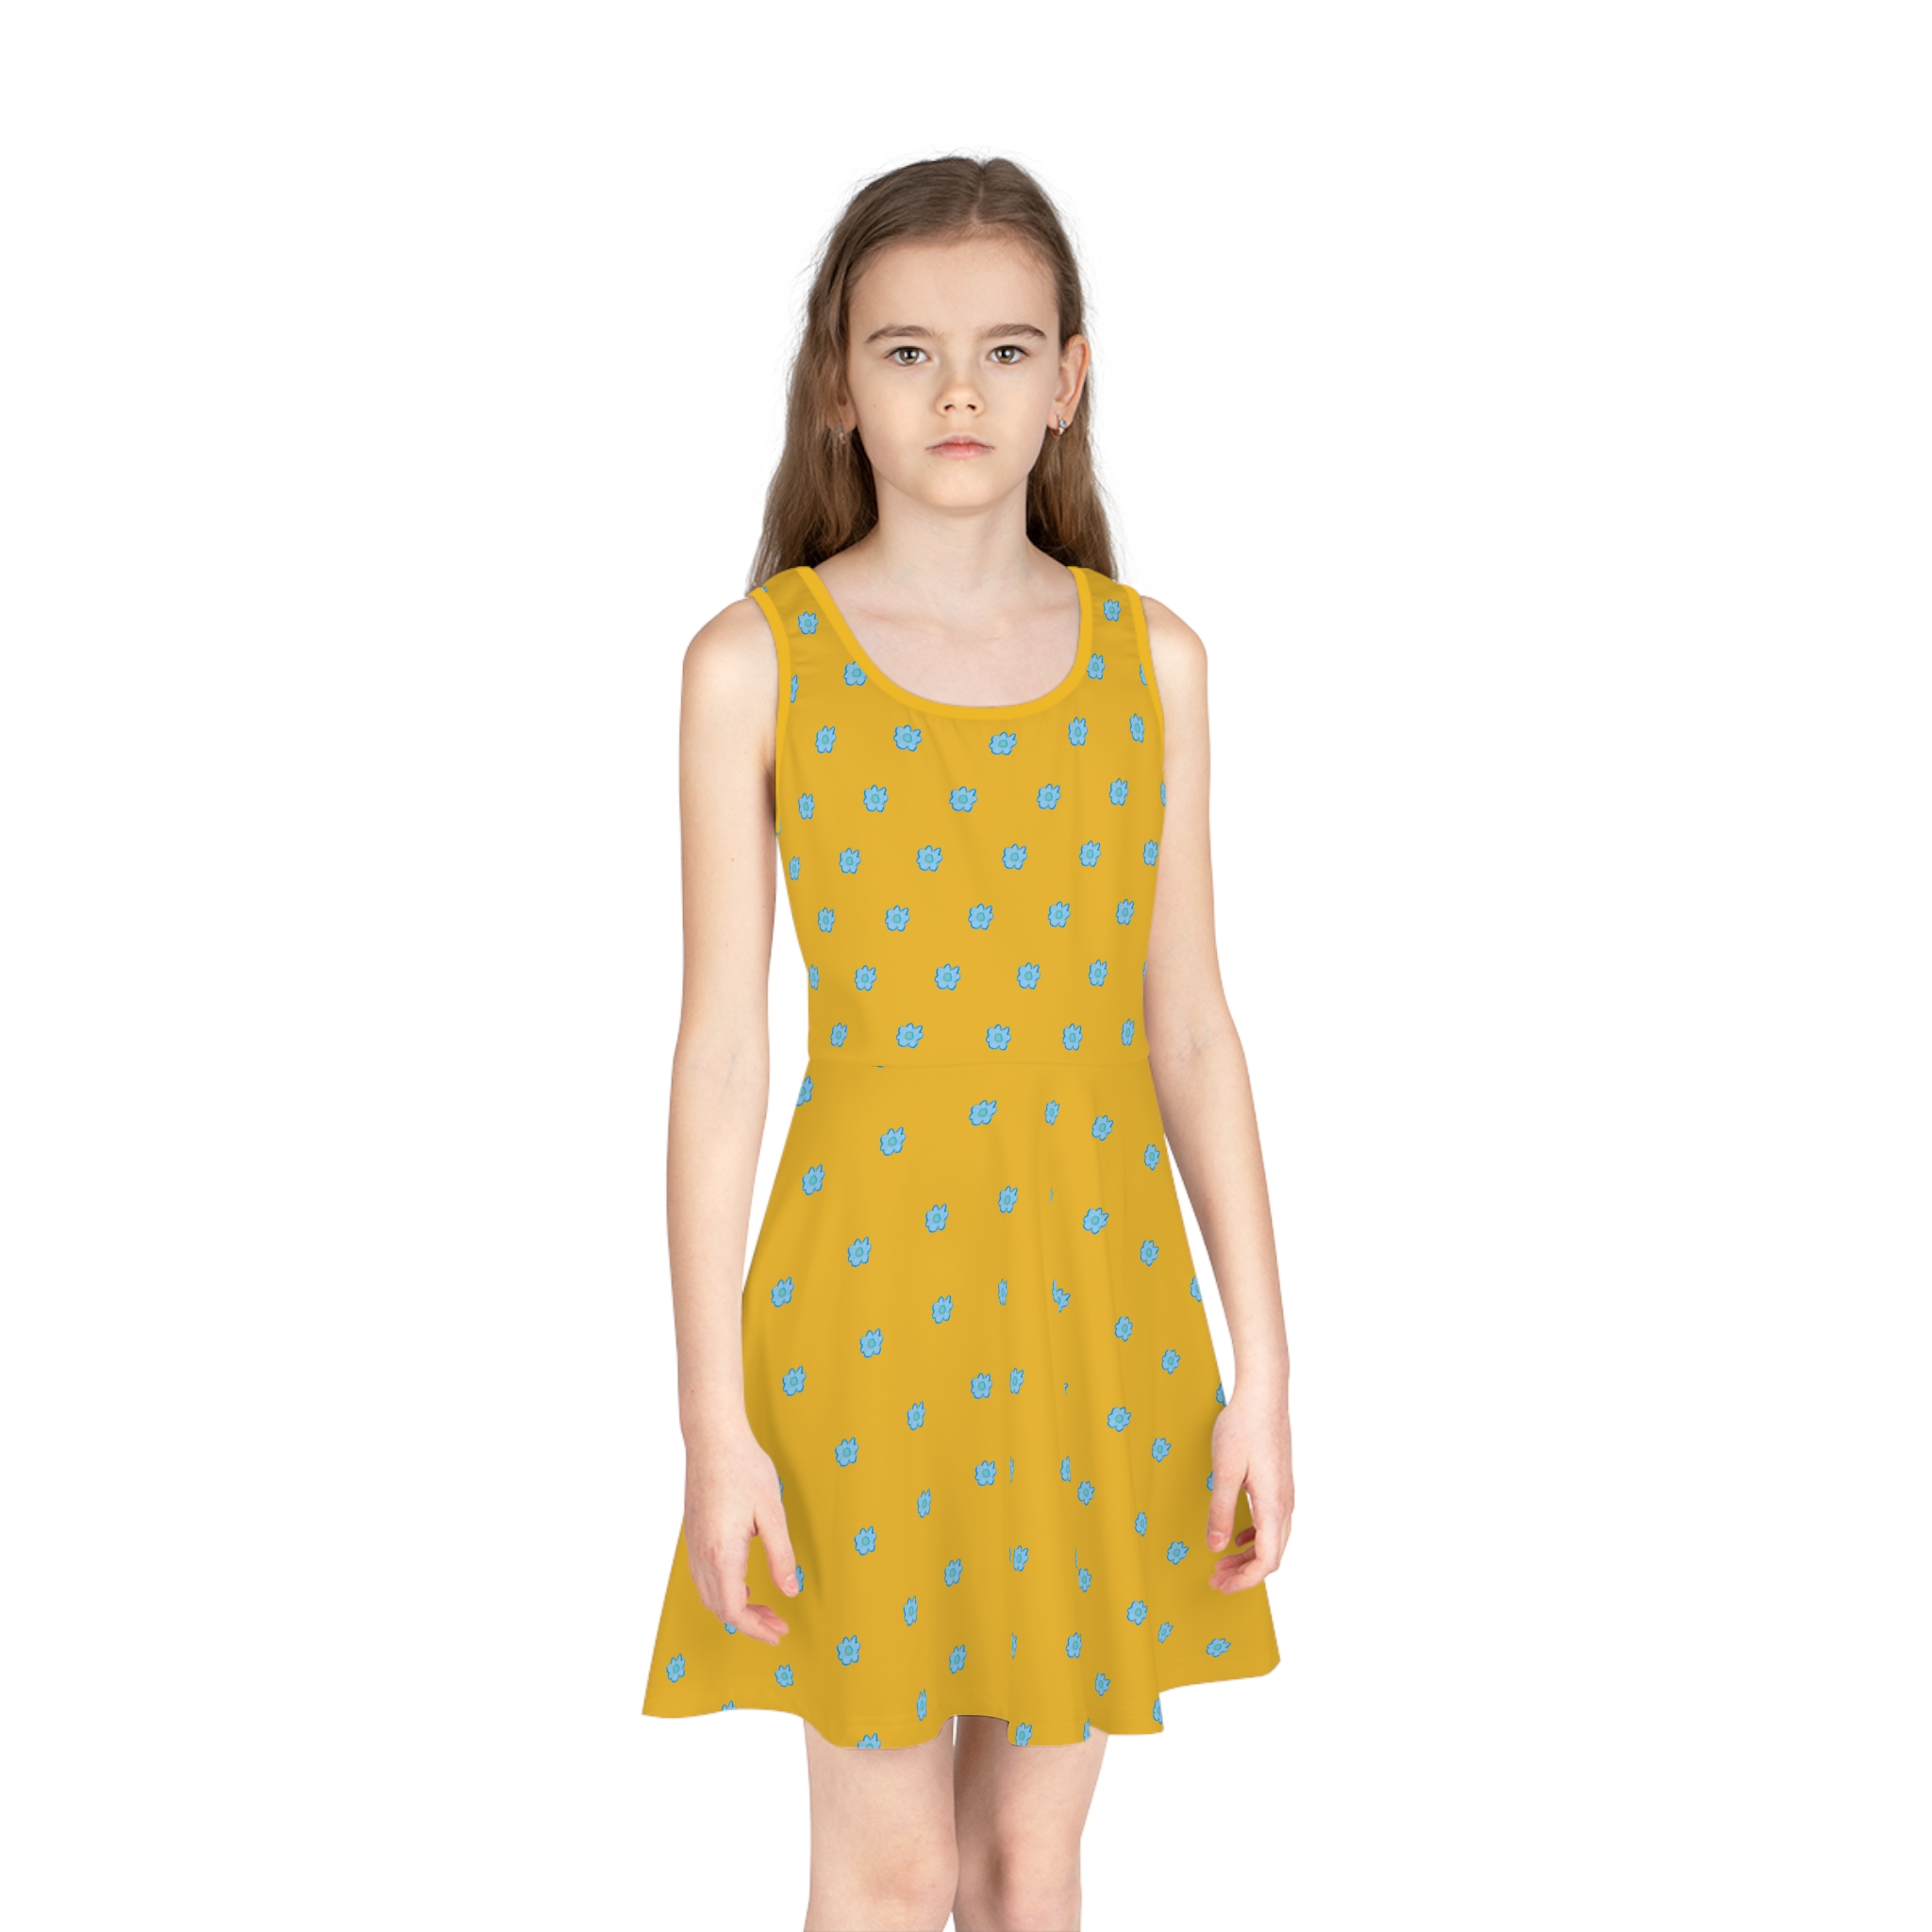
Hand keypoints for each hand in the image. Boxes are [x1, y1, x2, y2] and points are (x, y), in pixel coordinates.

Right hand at [681, 1423, 799, 1643]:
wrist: (712, 1439)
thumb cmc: (744, 1469)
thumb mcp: (772, 1513)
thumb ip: (781, 1557)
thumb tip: (789, 1591)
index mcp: (723, 1554)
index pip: (734, 1610)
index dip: (756, 1628)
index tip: (778, 1633)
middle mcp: (702, 1555)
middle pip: (720, 1608)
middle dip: (749, 1622)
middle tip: (778, 1623)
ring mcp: (694, 1545)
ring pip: (709, 1594)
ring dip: (735, 1607)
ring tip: (764, 1605)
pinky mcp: (693, 1533)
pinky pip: (703, 1576)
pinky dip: (723, 1590)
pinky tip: (743, 1581)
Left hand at [1204, 1382, 1293, 1592]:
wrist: (1264, 1395)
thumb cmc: (1243, 1427)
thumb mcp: (1225, 1471)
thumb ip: (1221, 1511)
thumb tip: (1217, 1547)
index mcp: (1273, 1505)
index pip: (1267, 1560)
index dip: (1245, 1580)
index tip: (1222, 1585)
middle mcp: (1285, 1503)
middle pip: (1272, 1555)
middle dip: (1245, 1573)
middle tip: (1216, 1579)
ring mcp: (1285, 1493)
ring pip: (1273, 1539)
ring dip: (1249, 1556)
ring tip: (1223, 1562)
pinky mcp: (1280, 1483)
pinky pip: (1273, 1522)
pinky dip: (1255, 1537)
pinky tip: (1237, 1535)